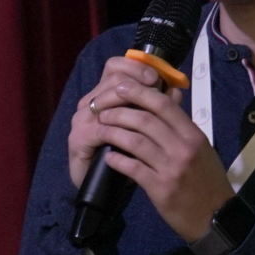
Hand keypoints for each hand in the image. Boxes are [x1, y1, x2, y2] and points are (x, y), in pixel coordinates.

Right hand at [70, 56, 166, 187]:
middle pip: (112, 79)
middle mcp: (90, 102)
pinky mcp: (78, 140)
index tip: (156, 77)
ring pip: (105, 100)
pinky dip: (118, 131)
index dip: (135, 67)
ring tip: (147, 113)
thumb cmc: (125, 155)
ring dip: (129, 105)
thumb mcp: (145, 129)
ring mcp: (82, 120)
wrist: (101, 188)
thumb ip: (158, 108)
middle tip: (155, 91)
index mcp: (105, 94)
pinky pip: (99, 130)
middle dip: (137, 83)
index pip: (115, 66)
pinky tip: (133, 135)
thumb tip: (176, 91)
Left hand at [90, 77, 233, 242]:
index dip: (138, 92)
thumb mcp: (201, 148)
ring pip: (134, 141)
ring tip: (100, 130)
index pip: (163, 104)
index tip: (120, 87)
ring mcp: (171, 168)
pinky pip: (132, 168)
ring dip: (112, 133)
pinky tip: (108, 157)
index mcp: (193, 134)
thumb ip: (182, 127)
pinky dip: (116, 160)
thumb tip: (165, 100)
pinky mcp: (160, 188)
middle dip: (118, 111)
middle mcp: (183, 147)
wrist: (216, 217)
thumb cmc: (208, 180)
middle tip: (102, 111)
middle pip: (144, 119)